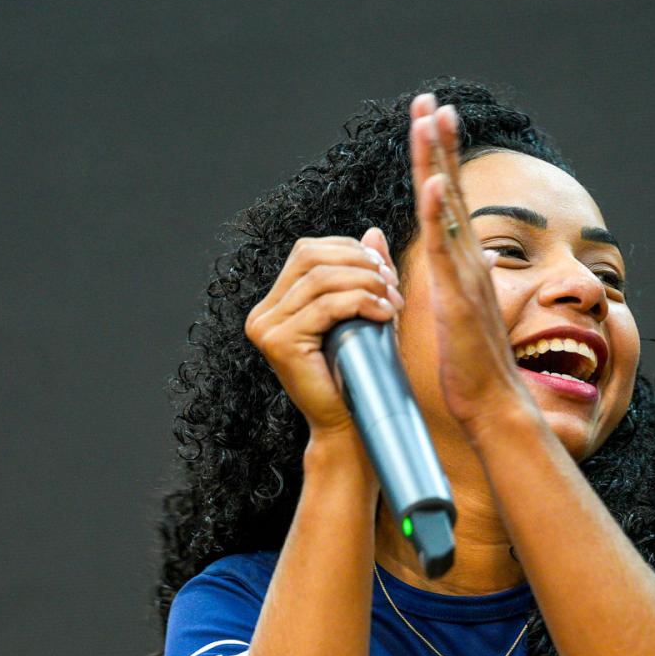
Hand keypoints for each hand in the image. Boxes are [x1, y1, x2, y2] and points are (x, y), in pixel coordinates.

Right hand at [244, 229, 404, 444]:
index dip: (348, 250)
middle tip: (392, 284)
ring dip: (364, 283)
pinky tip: (383, 314)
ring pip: (319, 279)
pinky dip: (360, 303)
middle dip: (358, 263)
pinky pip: (324, 306)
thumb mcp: (365, 312)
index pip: (307, 252)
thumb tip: (373, 231)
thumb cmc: (359, 370)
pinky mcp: (278, 343)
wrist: (350, 424)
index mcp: (275, 303)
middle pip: (310, 257)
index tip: (384, 270)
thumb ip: (365, 273)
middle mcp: (262, 313)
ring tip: (392, 301)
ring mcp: (265, 328)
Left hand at [408, 93, 534, 432]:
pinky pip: (447, 249)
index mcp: (463, 264)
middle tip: (429, 100)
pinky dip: (441, 215)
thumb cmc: (472, 367)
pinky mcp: (460, 298)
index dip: (440, 160)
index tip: (431, 121)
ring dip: (438, 161)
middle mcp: (469, 260)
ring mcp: (466, 276)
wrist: (493, 405)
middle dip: (439, 143)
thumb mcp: (452, 311)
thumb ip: (449, 277)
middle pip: (451, 189)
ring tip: (429, 119)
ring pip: (449, 207)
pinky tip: (433, 182)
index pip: (448, 201)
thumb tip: (460, 253)